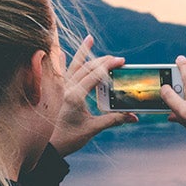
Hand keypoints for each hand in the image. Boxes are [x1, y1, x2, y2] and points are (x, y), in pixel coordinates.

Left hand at [49, 34, 136, 156]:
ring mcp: (61, 89)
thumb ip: (114, 120)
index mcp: (75, 96)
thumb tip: (133, 117)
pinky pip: (61, 73)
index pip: (95, 75)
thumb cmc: (70, 138)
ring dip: (82, 52)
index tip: (121, 61)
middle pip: (86, 68)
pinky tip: (62, 52)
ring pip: (73, 66)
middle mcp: (66, 88)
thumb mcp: (93, 128)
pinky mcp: (58, 92)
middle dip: (103, 60)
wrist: (51, 146)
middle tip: (117, 58)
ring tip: (89, 39)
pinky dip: (62, 62)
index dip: (109, 66)